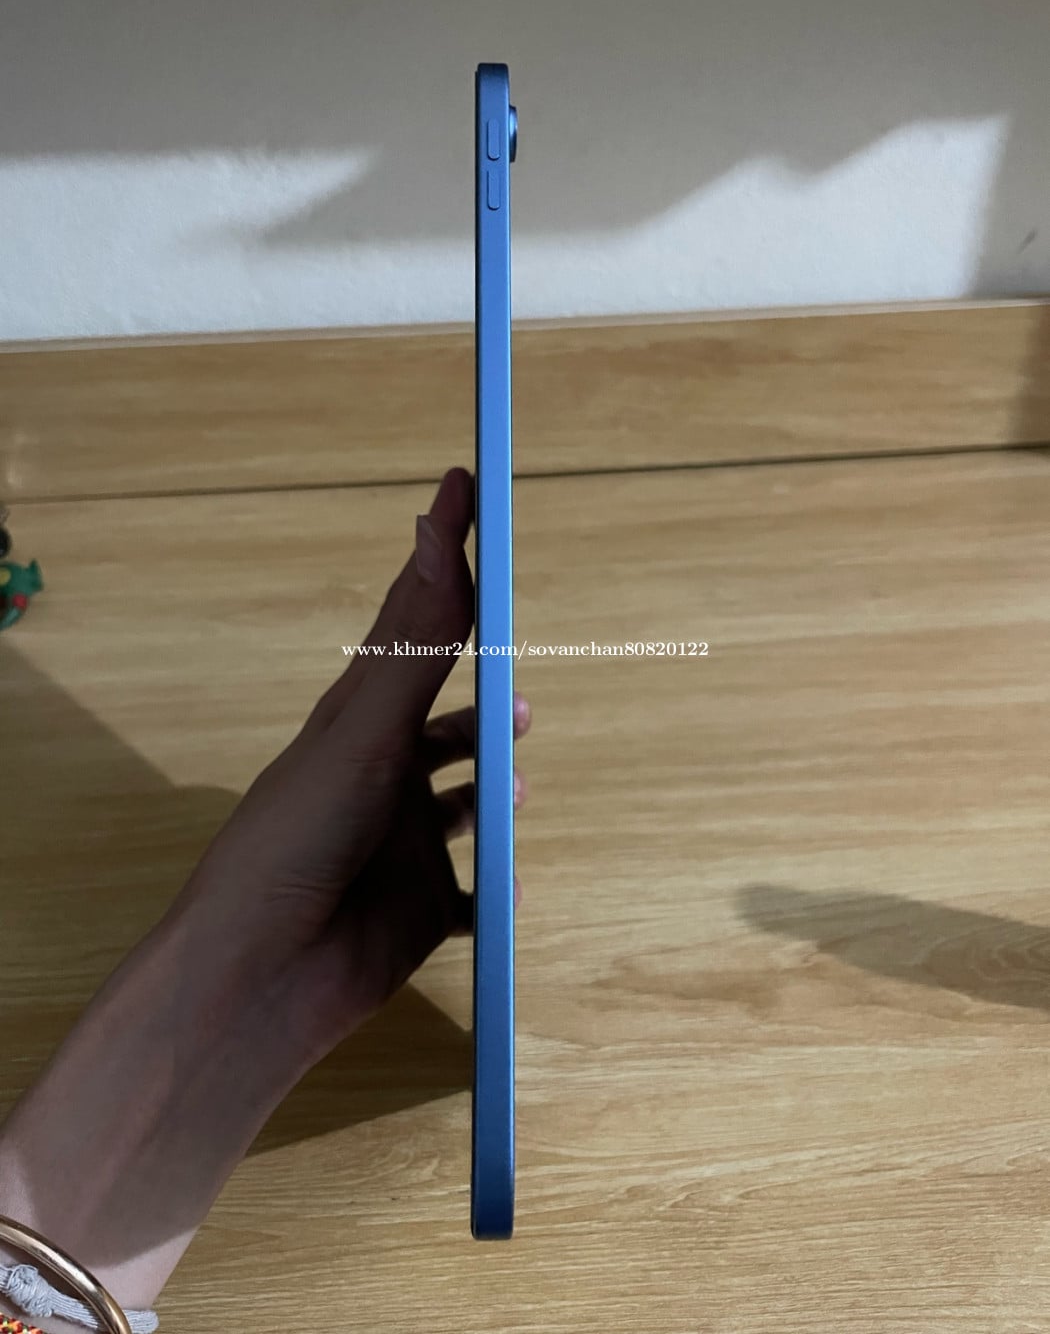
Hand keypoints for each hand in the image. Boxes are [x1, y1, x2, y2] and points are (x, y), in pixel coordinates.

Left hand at [175, 466, 528, 1055]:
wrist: (260, 977)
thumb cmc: (296, 842)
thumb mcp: (362, 735)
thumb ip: (412, 648)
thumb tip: (439, 538)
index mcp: (361, 720)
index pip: (412, 616)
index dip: (442, 551)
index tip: (467, 486)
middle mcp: (383, 774)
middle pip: (442, 710)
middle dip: (482, 688)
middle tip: (521, 679)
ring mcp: (401, 842)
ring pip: (459, 797)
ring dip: (492, 779)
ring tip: (519, 768)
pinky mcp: (419, 909)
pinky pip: (470, 889)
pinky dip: (494, 880)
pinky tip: (513, 875)